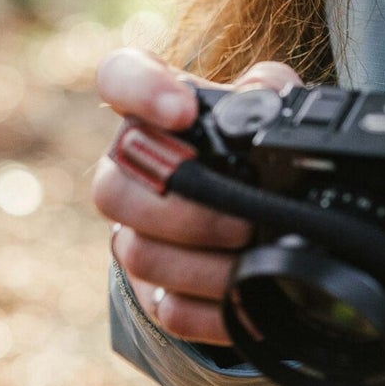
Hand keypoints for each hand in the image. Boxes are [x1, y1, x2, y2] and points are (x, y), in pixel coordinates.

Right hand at [92, 47, 298, 346]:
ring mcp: (131, 231)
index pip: (118, 75)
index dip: (140, 91)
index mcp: (154, 109)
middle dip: (185, 210)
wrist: (250, 207)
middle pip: (112, 189)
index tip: (183, 112)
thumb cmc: (253, 142)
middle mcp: (127, 167)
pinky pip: (163, 306)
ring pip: (135, 253)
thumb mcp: (271, 103)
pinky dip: (207, 310)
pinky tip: (244, 302)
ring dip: (199, 263)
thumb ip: (270, 88)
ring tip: (251, 258)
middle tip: (243, 220)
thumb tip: (269, 99)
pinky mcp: (150, 288)